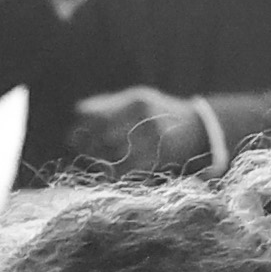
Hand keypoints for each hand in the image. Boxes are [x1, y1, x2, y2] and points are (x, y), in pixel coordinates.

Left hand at [69, 86, 211, 174]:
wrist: (199, 128)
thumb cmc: (159, 110)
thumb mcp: (139, 97)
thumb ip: (109, 103)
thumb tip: (78, 111)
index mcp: (137, 100)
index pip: (99, 116)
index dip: (81, 129)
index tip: (71, 137)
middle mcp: (146, 119)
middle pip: (104, 137)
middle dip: (87, 147)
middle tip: (79, 153)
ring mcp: (155, 140)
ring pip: (115, 156)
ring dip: (99, 161)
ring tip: (93, 161)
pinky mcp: (160, 159)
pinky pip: (129, 170)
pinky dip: (114, 173)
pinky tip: (109, 172)